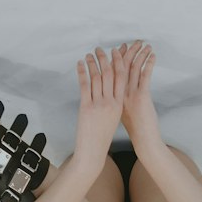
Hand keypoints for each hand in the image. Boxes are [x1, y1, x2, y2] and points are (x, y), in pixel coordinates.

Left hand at [73, 46, 127, 167]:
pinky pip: (85, 85)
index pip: (121, 77)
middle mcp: (111, 103)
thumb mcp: (112, 118)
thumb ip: (112, 104)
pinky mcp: (86, 107)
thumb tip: (107, 92)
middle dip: (104, 58)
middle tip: (99, 49)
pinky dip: (82, 72)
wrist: (93, 152)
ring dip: (92, 63)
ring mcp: (99, 105)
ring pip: (97, 77)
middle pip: (110, 73)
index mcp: (119, 104)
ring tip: (88, 54)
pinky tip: (80, 64)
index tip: (115, 52)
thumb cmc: (102, 137)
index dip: (118, 62)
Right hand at [119, 41, 160, 148]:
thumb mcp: (122, 114)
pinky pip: (145, 75)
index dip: (117, 58)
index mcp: (113, 96)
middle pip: (121, 66)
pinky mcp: (141, 96)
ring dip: (140, 54)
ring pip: (133, 68)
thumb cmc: (136, 129)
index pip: (112, 71)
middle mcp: (120, 93)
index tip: (120, 48)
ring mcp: (130, 94)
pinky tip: (152, 56)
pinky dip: (149, 63)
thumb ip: (121, 101)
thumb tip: (123, 93)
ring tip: (144, 44)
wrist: (142, 140)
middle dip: (127, 52)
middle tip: (132, 42)